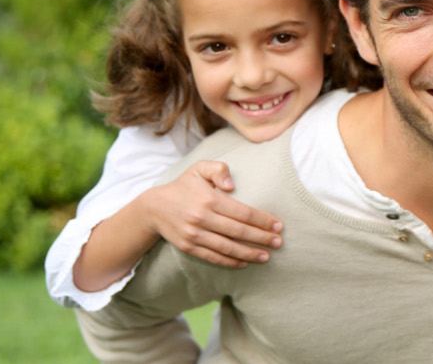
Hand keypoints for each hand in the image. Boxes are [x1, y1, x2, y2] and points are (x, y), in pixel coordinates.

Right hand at [140, 161, 282, 267]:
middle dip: (261, 238)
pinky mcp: (189, 247)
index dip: (262, 220)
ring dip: (249, 253)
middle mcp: (202, 218)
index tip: (278, 226)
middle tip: (279, 243)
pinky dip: (230, 261)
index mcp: (209, 200)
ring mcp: (194, 235)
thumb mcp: (199, 169)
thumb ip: (218, 170)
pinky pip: (213, 257)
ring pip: (227, 247)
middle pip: (238, 231)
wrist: (153, 208)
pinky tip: (244, 263)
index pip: (243, 212)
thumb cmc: (183, 186)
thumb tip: (232, 185)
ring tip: (267, 256)